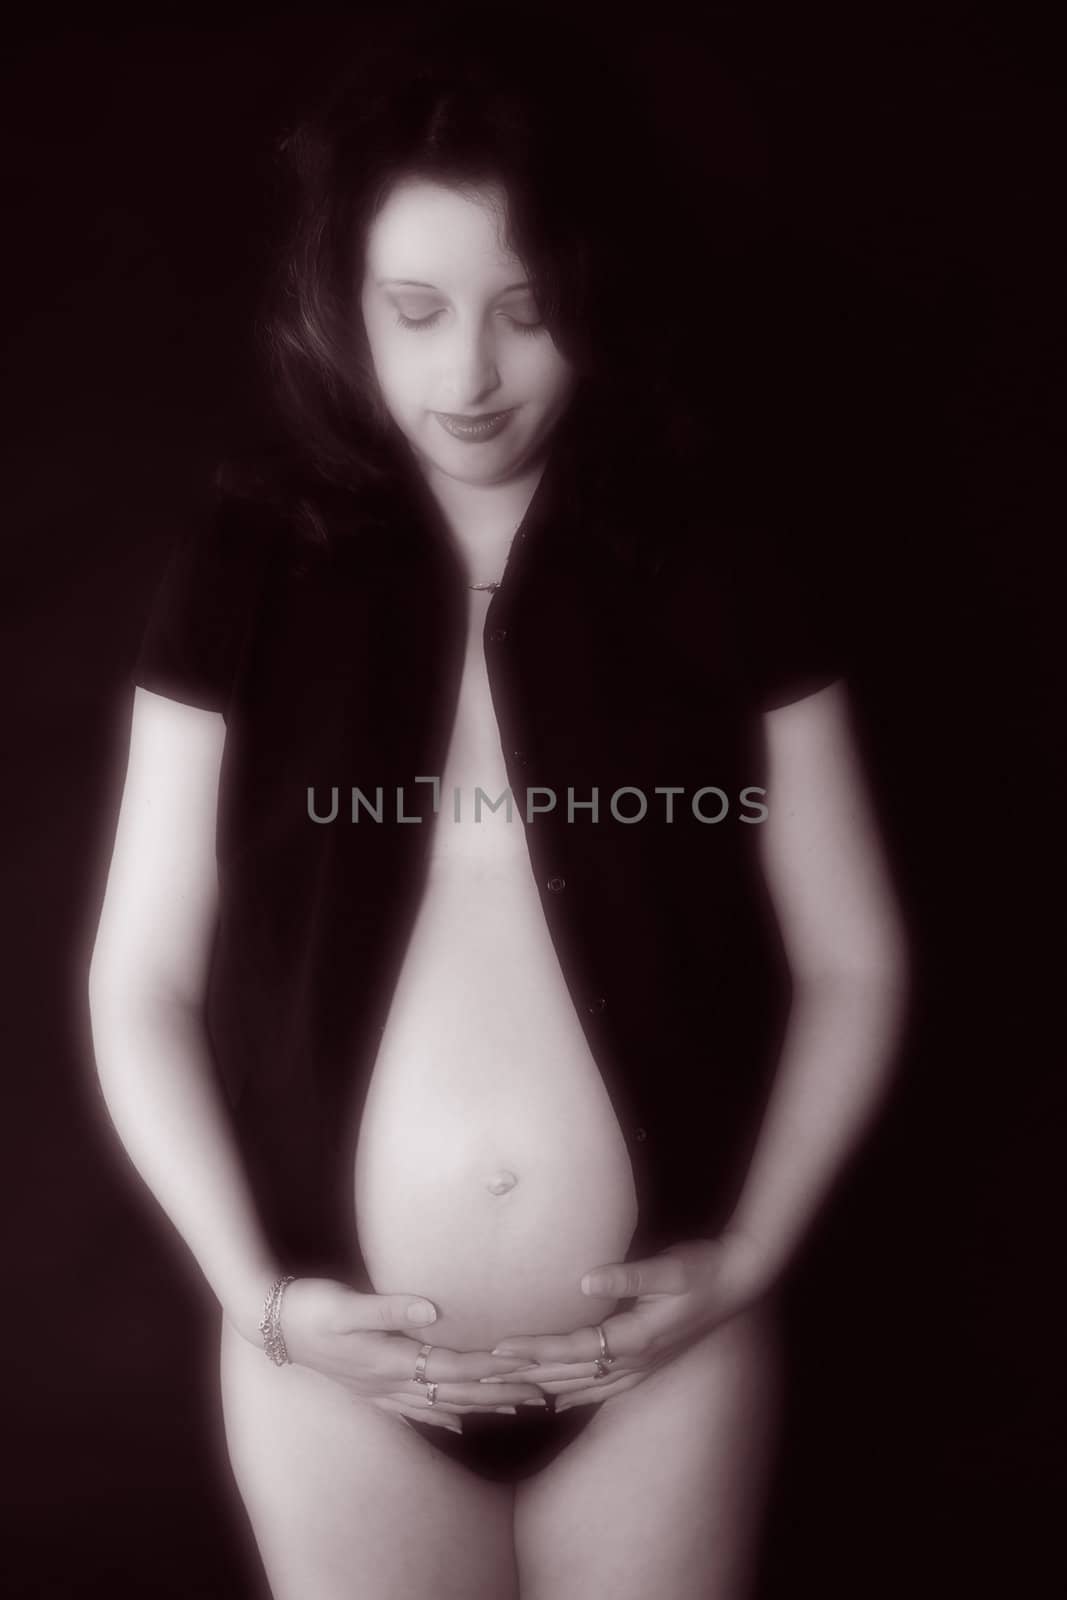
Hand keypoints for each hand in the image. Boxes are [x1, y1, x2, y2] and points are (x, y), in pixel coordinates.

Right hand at [232, 1278, 546, 1433]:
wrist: (268, 1323)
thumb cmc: (309, 1307)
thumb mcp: (347, 1303)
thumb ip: (391, 1308)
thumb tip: (433, 1311)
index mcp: (390, 1360)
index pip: (455, 1368)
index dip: (492, 1369)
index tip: (529, 1370)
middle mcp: (389, 1381)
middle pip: (456, 1392)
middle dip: (500, 1394)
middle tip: (543, 1395)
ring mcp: (379, 1388)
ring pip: (440, 1403)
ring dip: (480, 1406)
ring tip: (515, 1409)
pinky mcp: (369, 1385)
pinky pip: (414, 1409)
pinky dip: (441, 1417)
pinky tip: (458, 1425)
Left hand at [480, 1229, 774, 1412]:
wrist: (739, 1284)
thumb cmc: (703, 1271)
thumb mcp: (670, 1269)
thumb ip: (628, 1277)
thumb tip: (587, 1278)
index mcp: (635, 1339)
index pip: (572, 1349)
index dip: (534, 1349)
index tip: (499, 1348)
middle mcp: (634, 1362)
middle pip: (569, 1375)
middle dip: (525, 1377)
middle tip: (483, 1380)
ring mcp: (641, 1368)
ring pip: (581, 1386)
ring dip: (543, 1389)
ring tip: (506, 1395)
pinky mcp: (646, 1364)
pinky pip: (601, 1389)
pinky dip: (573, 1395)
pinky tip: (555, 1401)